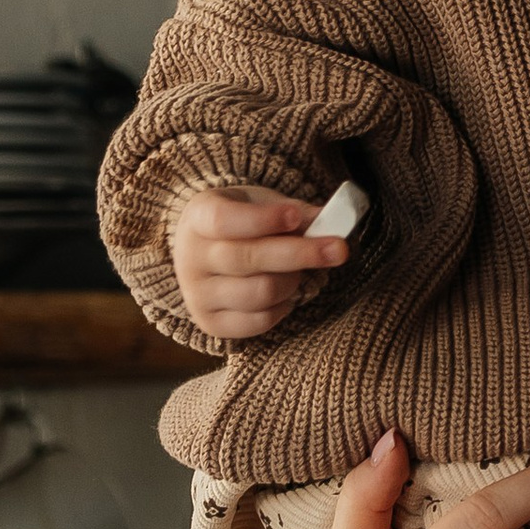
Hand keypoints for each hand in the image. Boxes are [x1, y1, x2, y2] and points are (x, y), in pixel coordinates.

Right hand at [168, 184, 349, 341]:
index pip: (225, 220)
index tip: (297, 217)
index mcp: (199, 217)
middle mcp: (190, 257)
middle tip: (339, 249)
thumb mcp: (261, 204)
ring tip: (297, 270)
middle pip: (249, 259)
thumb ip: (293, 212)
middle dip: (300, 254)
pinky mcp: (210, 323)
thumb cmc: (242, 222)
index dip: (263, 220)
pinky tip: (284, 292)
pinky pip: (259, 321)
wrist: (208, 251)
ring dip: (292, 281)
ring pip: (260, 292)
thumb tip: (331, 222)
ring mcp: (197, 294)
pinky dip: (282, 307)